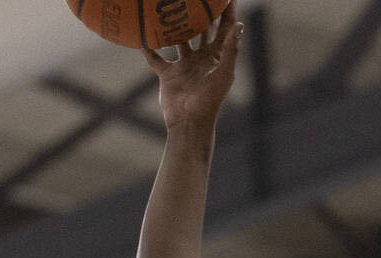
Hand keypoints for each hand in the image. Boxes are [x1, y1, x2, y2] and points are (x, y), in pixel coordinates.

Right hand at [144, 1, 241, 127]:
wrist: (188, 123)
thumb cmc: (210, 101)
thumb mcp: (223, 74)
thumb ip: (230, 49)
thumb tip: (238, 23)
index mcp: (217, 56)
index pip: (224, 28)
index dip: (226, 10)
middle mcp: (201, 58)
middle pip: (202, 29)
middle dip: (201, 12)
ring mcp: (184, 65)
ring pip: (180, 40)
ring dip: (176, 26)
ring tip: (170, 7)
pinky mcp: (168, 74)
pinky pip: (156, 59)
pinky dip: (149, 50)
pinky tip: (142, 37)